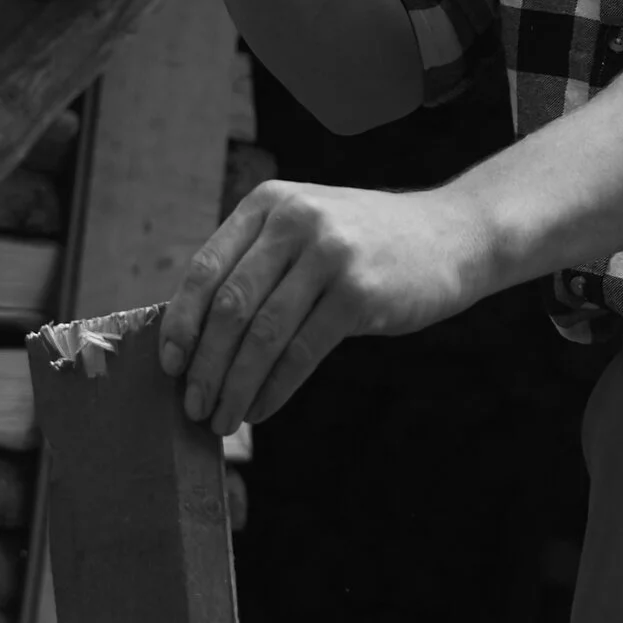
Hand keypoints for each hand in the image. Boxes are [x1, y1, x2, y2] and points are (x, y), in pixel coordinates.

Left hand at [160, 177, 485, 427]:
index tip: (169, 365)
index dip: (181, 323)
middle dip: (205, 366)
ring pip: (262, 335)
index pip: (205, 268)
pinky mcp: (360, 293)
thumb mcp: (308, 229)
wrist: (452, 236)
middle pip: (229, 307)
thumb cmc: (367, 244)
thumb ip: (257, 263)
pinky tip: (261, 410)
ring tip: (224, 419)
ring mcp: (330, 254)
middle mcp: (296, 221)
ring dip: (235, 386)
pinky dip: (274, 389)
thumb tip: (196, 339)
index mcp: (270, 203)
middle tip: (194, 407)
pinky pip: (301, 353)